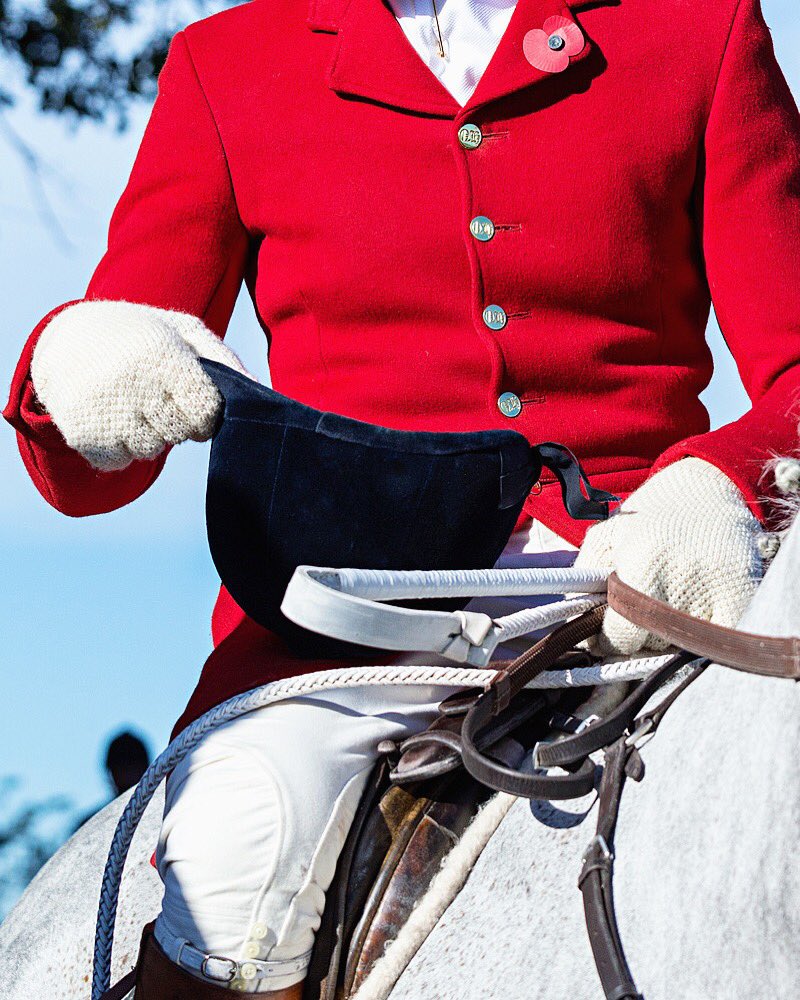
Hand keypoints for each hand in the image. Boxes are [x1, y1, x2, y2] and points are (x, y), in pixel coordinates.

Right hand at [31, 299, 250, 470]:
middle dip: (178, 424)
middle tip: (161, 402)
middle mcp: (131, 382)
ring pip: (149, 450)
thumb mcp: (184, 333)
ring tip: (135, 407)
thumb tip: (261, 392)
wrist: (68, 337)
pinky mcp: (81, 432)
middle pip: (179, 434)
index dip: (205, 416)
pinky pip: (118, 462)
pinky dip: (120, 449)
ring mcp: (103, 409)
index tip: (196, 407)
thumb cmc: (145, 337)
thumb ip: (224, 360)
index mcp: (161, 355)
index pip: (205, 412)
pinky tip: (113, 420)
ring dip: (149, 437)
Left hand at [574, 458, 764, 654]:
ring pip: (682, 645)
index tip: (604, 635)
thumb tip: (577, 625)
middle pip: (651, 644)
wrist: (707, 486)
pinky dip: (704, 635)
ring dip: (670, 634)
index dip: (607, 641)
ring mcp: (717, 590)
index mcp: (642, 565)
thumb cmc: (649, 515)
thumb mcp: (606, 536)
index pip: (620, 636)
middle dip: (637, 634)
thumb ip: (583, 579)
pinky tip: (695, 610)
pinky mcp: (743, 595)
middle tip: (638, 610)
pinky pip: (717, 641)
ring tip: (669, 598)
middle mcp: (680, 581)